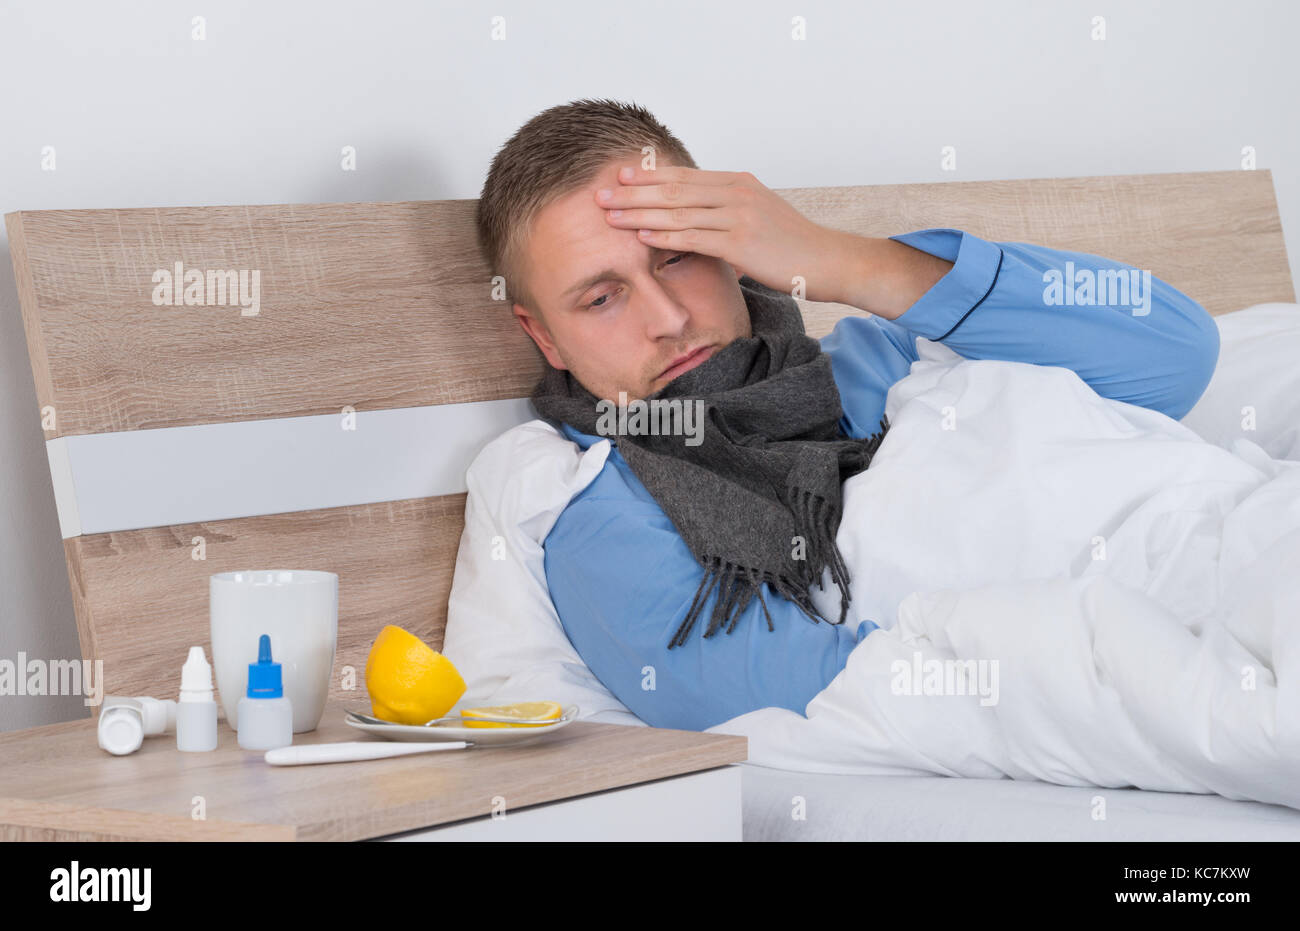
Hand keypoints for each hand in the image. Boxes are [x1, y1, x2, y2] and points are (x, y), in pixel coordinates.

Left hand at [596, 164, 852, 303]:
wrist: (827, 260)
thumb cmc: (792, 245)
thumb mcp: (759, 217)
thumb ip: (727, 213)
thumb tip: (699, 220)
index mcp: (738, 183)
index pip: (684, 175)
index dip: (649, 175)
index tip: (620, 176)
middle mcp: (736, 193)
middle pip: (674, 189)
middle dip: (633, 191)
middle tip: (600, 192)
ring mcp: (738, 216)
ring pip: (677, 211)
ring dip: (639, 213)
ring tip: (609, 215)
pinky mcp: (740, 244)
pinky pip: (693, 238)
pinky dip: (664, 235)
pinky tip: (640, 235)